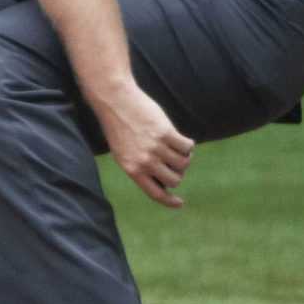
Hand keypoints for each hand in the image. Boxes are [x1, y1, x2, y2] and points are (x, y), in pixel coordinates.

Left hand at [93, 80, 194, 208]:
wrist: (115, 100)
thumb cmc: (118, 126)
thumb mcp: (122, 152)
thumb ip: (139, 167)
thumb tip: (162, 181)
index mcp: (132, 169)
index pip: (155, 193)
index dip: (170, 201)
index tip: (180, 203)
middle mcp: (144, 162)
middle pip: (174, 179)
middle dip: (177, 172)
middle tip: (173, 160)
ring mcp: (156, 148)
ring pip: (183, 163)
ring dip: (184, 157)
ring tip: (175, 146)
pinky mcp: (166, 133)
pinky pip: (187, 147)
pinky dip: (187, 144)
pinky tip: (179, 137)